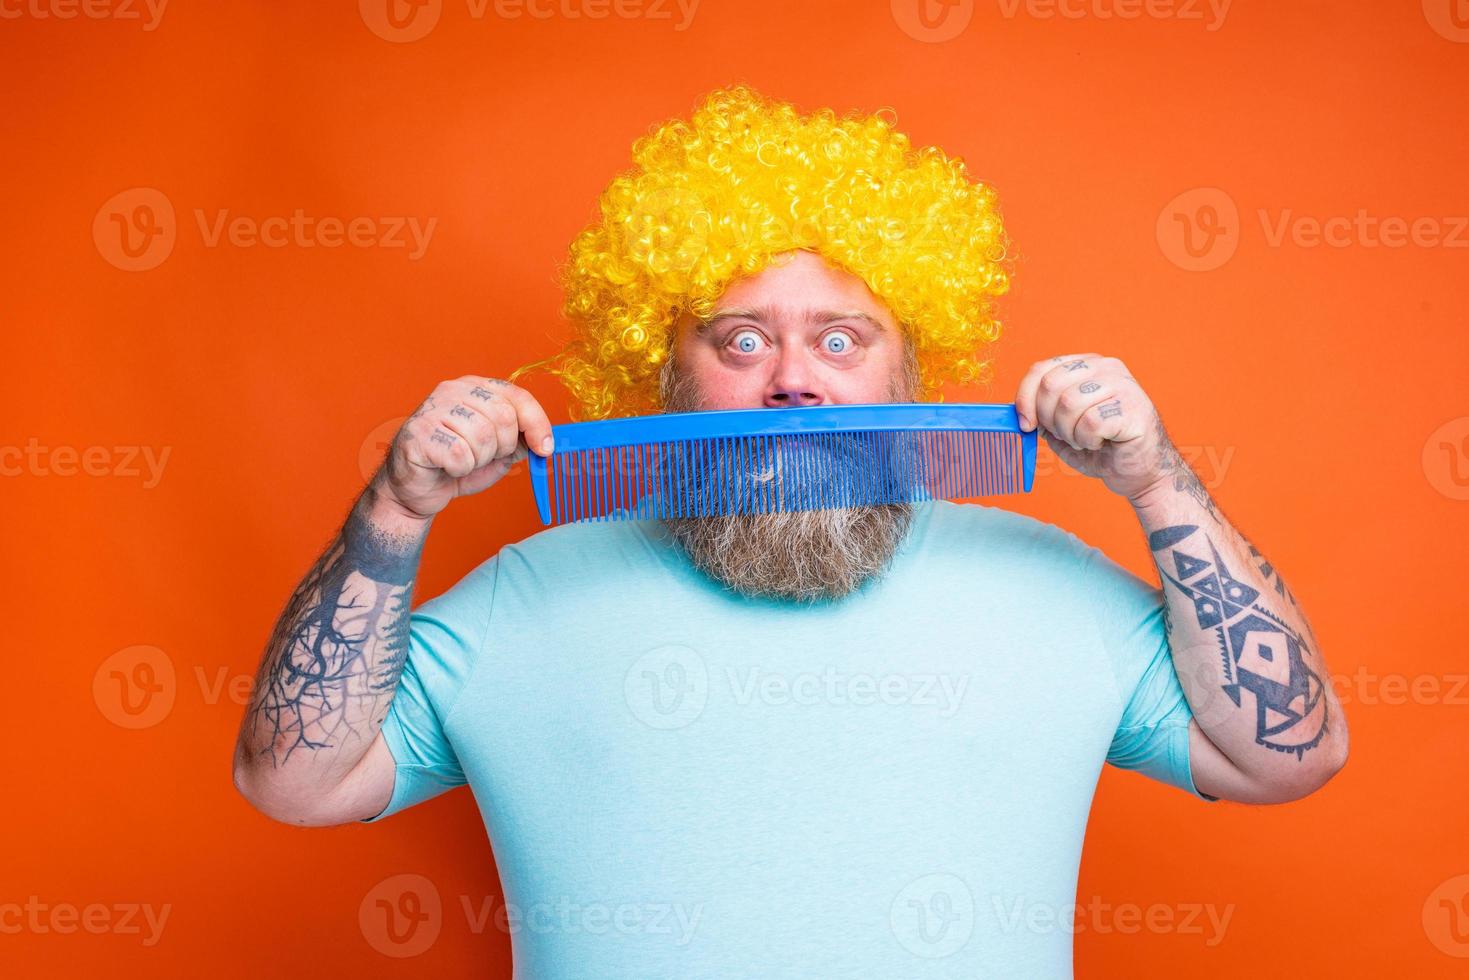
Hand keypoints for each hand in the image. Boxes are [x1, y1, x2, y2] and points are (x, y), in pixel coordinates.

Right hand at [370, 376, 554, 519]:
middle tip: (485, 457)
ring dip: (479, 459)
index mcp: (475, 387)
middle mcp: (452, 390)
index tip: (545, 448)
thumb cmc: (455, 465)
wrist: (416, 489)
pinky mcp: (419, 433)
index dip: (537, 423)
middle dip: (503, 447)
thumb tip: (545, 440)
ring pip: (482, 436)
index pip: (517, 396)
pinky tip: (446, 466)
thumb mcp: (497, 451)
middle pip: (503, 417)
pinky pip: (460, 455)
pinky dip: (460, 469)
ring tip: (462, 461)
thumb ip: (520, 440)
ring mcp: (432, 409)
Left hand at [1013, 353, 1173, 500]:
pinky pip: (1089, 422)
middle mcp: (1106, 367)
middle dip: (1049, 420)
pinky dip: (1088, 441)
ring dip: (1070, 433)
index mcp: (1086, 366)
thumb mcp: (1062, 427)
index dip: (1024, 398)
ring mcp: (1122, 384)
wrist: (1140, 473)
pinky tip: (1102, 443)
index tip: (1025, 424)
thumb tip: (1019, 410)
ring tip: (1088, 439)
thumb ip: (1042, 414)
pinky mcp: (1132, 407)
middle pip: (1051, 385)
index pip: (1042, 369)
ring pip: (1068, 404)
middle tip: (1067, 436)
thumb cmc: (1103, 449)